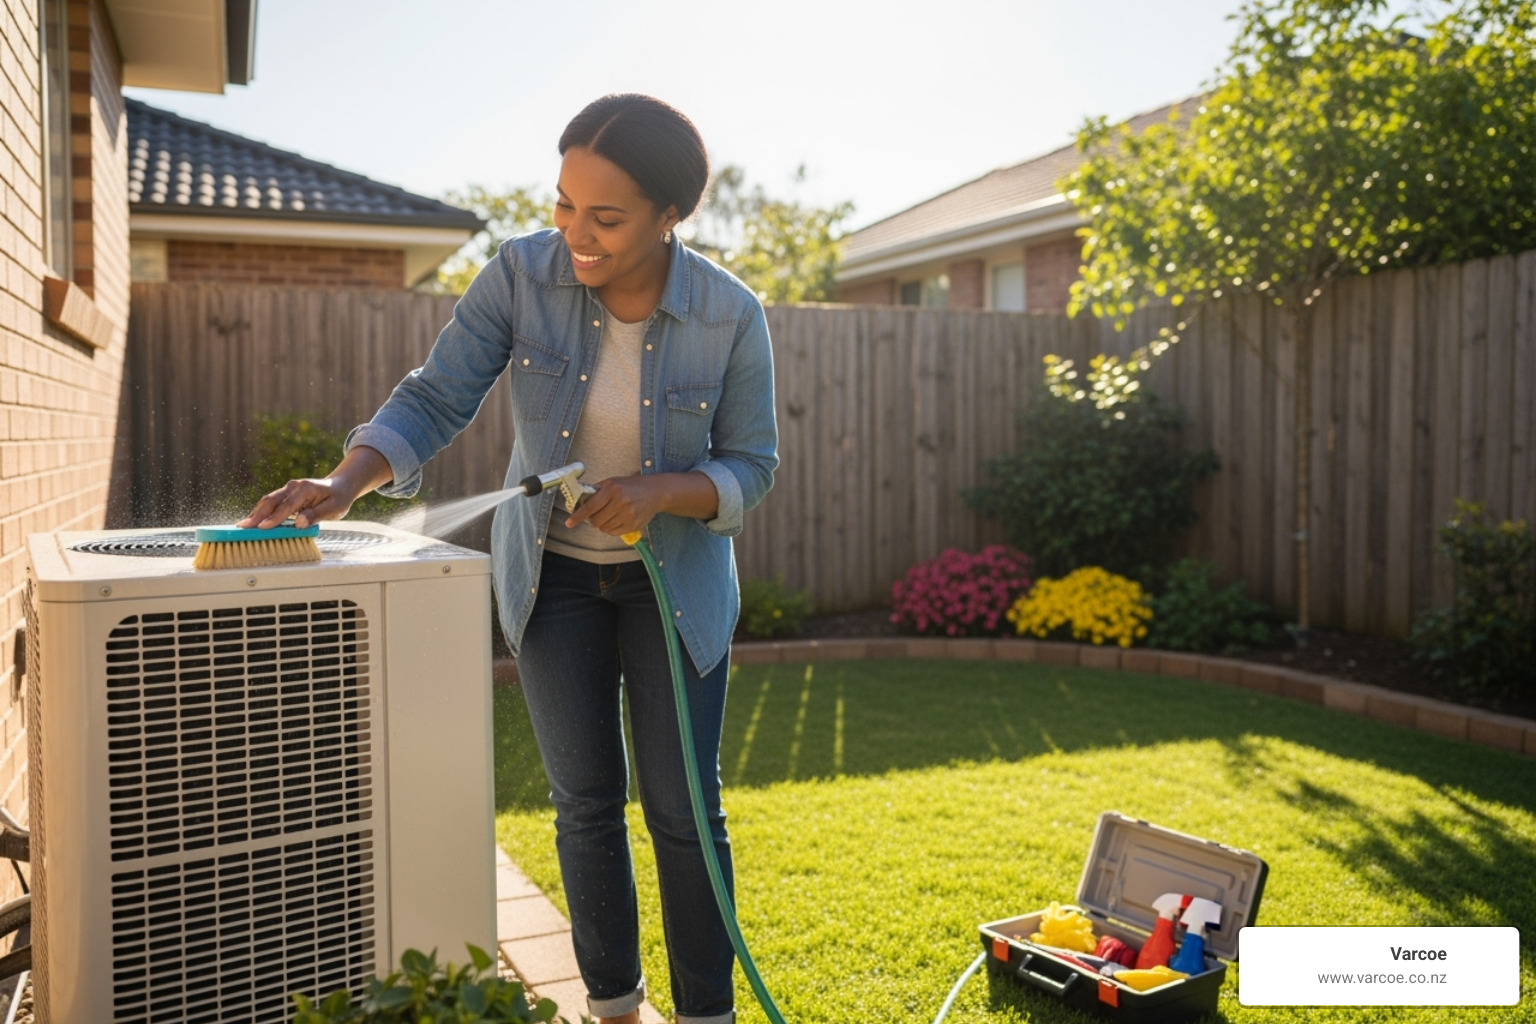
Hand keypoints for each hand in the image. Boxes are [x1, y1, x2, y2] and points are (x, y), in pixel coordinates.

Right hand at [237, 477, 357, 528]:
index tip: (262, 528)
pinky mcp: (286, 494)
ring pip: (268, 501)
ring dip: (255, 513)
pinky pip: (271, 503)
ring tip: (243, 526)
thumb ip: (316, 515)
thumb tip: (299, 523)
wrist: (341, 486)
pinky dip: (261, 512)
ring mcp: (288, 489)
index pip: (286, 505)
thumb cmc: (339, 498)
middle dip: (257, 514)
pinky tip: (253, 521)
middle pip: (271, 501)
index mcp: (305, 489)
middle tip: (242, 527)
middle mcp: (293, 487)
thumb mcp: (334, 508)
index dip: (274, 517)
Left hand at [562, 475, 667, 536]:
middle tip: (595, 515)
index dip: (578, 516)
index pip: (591, 506)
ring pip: (604, 528)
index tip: (569, 523)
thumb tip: (580, 500)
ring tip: (608, 516)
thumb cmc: (631, 486)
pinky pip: (614, 532)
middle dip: (592, 520)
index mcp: (612, 489)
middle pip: (596, 520)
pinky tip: (615, 520)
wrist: (655, 492)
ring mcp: (628, 515)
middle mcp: (621, 502)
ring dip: (602, 524)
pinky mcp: (633, 524)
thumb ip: (597, 490)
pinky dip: (610, 529)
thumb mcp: (613, 482)